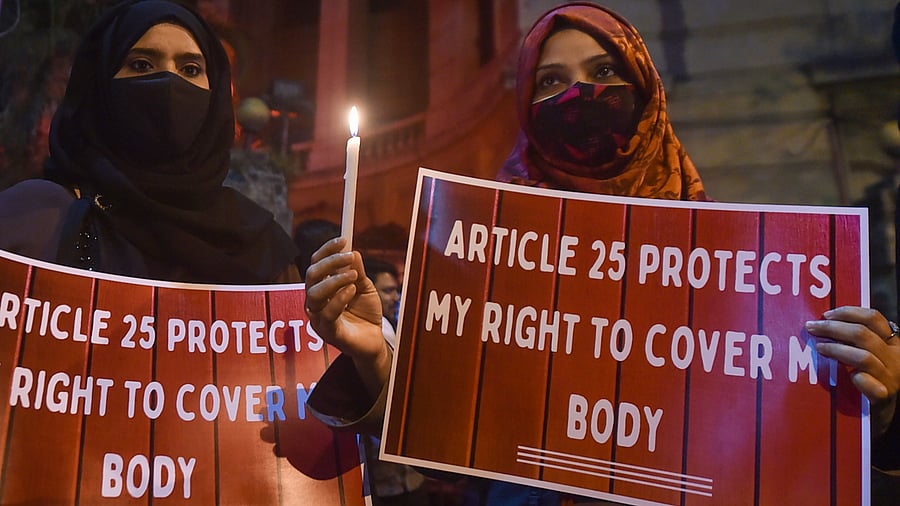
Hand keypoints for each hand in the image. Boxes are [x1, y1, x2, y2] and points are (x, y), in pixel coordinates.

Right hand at [304, 237, 391, 398]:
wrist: (374, 341)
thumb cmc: (365, 313)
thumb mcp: (365, 287)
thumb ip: (358, 271)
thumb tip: (353, 251)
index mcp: (322, 288)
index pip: (316, 264)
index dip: (327, 250)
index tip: (343, 239)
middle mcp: (316, 301)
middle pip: (310, 275)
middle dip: (329, 262)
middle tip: (349, 256)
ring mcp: (319, 317)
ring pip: (314, 294)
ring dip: (334, 280)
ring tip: (353, 276)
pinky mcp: (328, 332)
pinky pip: (327, 313)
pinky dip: (339, 298)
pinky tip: (351, 291)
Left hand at [807, 306, 899, 436]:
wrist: (881, 416)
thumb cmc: (871, 381)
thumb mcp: (868, 356)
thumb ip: (855, 340)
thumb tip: (824, 322)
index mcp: (893, 344)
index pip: (874, 318)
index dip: (848, 312)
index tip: (825, 314)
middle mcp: (895, 358)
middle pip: (863, 334)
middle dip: (833, 328)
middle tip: (812, 327)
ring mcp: (891, 378)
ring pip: (864, 356)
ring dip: (837, 349)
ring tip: (819, 347)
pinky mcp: (883, 397)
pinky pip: (868, 382)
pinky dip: (856, 376)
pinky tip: (845, 375)